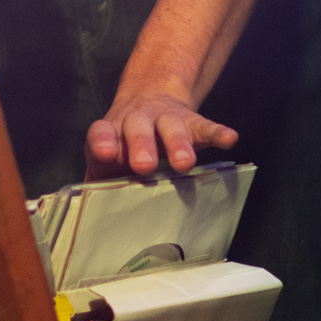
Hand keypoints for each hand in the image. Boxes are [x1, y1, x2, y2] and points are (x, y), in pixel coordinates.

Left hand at [84, 90, 237, 179]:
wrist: (149, 99)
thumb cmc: (125, 146)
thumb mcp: (109, 161)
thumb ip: (99, 184)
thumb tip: (90, 221)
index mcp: (112, 132)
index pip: (102, 133)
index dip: (103, 142)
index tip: (105, 154)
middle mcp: (137, 120)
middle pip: (137, 128)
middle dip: (141, 145)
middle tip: (144, 166)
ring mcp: (166, 119)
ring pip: (171, 126)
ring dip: (177, 143)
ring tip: (184, 163)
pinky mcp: (192, 122)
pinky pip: (205, 126)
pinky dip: (217, 132)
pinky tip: (229, 139)